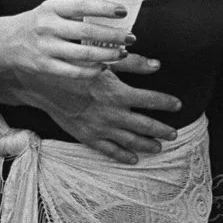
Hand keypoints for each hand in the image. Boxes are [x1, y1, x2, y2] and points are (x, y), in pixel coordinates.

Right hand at [0, 0, 137, 80]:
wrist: (6, 41)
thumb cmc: (37, 22)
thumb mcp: (51, 9)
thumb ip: (74, 11)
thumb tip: (110, 13)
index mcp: (52, 8)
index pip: (82, 6)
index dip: (104, 8)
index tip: (123, 11)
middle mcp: (48, 26)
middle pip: (86, 32)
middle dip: (113, 36)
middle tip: (131, 37)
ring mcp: (46, 48)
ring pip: (83, 55)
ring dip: (107, 55)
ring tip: (121, 54)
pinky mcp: (44, 66)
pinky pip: (73, 72)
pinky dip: (92, 71)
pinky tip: (103, 67)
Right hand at [25, 60, 180, 163]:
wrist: (44, 85)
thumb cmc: (74, 69)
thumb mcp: (104, 62)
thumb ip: (132, 64)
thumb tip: (157, 65)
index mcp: (119, 94)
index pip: (151, 99)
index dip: (166, 102)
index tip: (178, 104)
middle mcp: (112, 114)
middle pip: (145, 125)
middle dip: (162, 130)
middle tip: (174, 133)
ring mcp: (100, 128)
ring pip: (130, 141)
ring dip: (147, 144)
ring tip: (159, 147)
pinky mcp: (87, 136)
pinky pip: (109, 150)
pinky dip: (123, 156)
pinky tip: (133, 159)